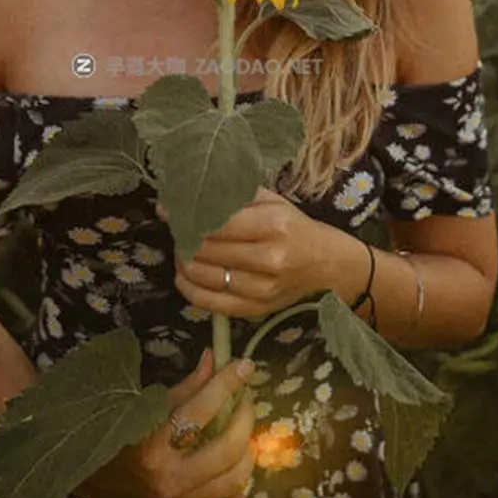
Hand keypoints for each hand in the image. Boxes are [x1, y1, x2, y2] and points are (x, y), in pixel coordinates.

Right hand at [81, 350, 256, 497]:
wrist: (89, 476)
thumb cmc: (117, 433)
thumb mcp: (146, 405)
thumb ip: (186, 387)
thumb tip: (214, 359)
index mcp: (151, 444)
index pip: (201, 408)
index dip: (227, 383)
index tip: (244, 365)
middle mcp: (167, 478)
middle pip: (226, 447)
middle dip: (244, 416)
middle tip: (244, 397)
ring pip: (232, 480)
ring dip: (247, 450)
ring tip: (243, 430)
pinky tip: (240, 486)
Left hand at [159, 186, 329, 318]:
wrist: (329, 267)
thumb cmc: (298, 228)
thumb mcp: (275, 202)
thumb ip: (238, 193)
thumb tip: (195, 188)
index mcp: (273, 225)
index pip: (217, 221)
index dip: (187, 214)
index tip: (168, 208)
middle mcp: (268, 259)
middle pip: (207, 248)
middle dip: (183, 236)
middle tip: (175, 227)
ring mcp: (262, 289)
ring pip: (204, 275)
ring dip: (183, 260)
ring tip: (180, 247)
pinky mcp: (256, 309)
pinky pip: (210, 303)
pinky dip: (189, 288)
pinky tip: (183, 274)